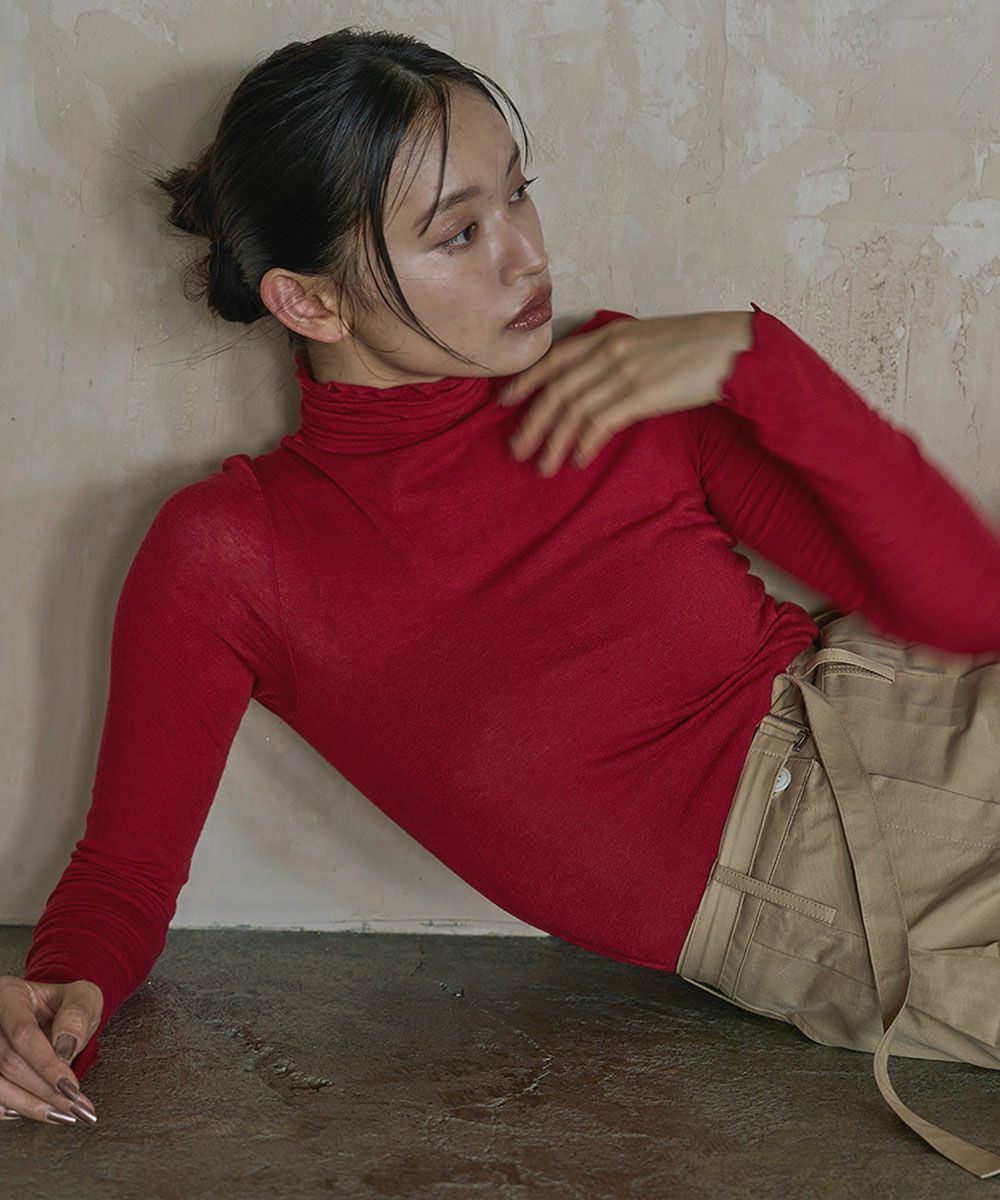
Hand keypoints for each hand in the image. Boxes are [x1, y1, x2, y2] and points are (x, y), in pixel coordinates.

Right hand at [0, 976, 101, 1125]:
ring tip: (62, 1114)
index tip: (71, 1087)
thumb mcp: (83, 997)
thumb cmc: (66, 1004)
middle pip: (8, 1062)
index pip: (23, 1033)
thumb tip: (64, 1048)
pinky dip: (11, 1108)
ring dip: (29, 1105)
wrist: (52, 1012)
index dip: (46, 1064)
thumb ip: (77, 1015)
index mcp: (9, 994)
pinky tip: (35, 1110)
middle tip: (75, 1106)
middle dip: (44, 1090)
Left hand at [498, 309, 754, 474]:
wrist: (734, 346)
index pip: (554, 358)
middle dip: (532, 421)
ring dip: (554, 442)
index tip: (504, 402)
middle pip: (556, 389)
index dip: (525, 381)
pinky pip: (600, 423)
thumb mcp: (648, 340)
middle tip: (516, 448)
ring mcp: (624, 371)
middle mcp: (610, 350)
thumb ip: (618, 355)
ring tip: (543, 466)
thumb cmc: (698, 347)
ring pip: (573, 410)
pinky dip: (584, 444)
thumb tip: (596, 380)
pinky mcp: (642, 393)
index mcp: (608, 334)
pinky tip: (578, 460)